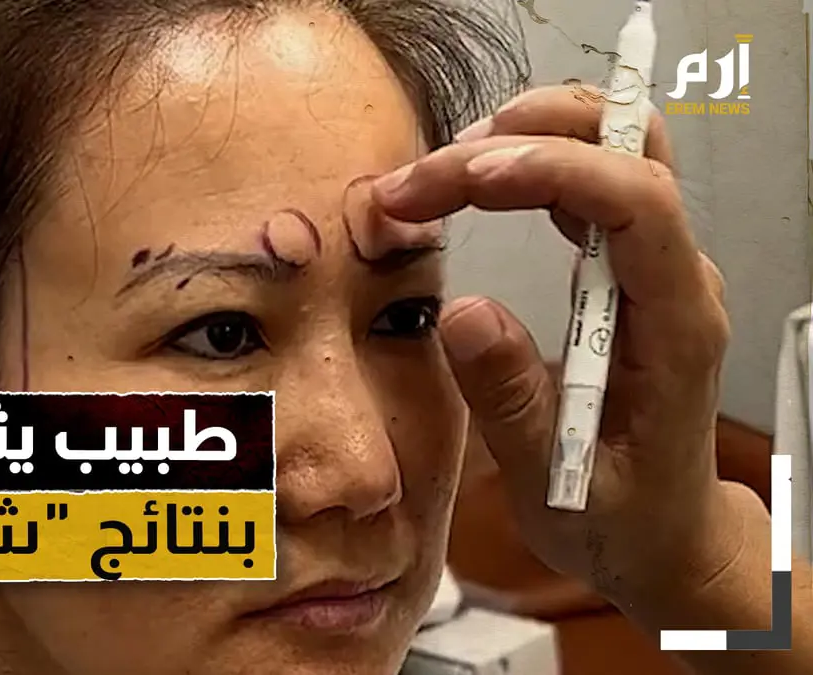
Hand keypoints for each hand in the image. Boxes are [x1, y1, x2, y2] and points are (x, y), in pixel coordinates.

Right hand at [372, 84, 753, 609]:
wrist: (666, 538)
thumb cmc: (622, 522)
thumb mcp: (557, 484)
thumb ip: (512, 403)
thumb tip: (461, 312)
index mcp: (677, 326)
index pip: (639, 202)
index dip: (555, 169)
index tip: (465, 178)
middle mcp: (675, 277)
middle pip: (629, 148)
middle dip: (527, 136)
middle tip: (427, 174)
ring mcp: (653, 266)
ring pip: (610, 149)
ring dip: (525, 137)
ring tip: (437, 171)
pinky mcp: (624, 269)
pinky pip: (589, 182)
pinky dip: (527, 162)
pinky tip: (471, 183)